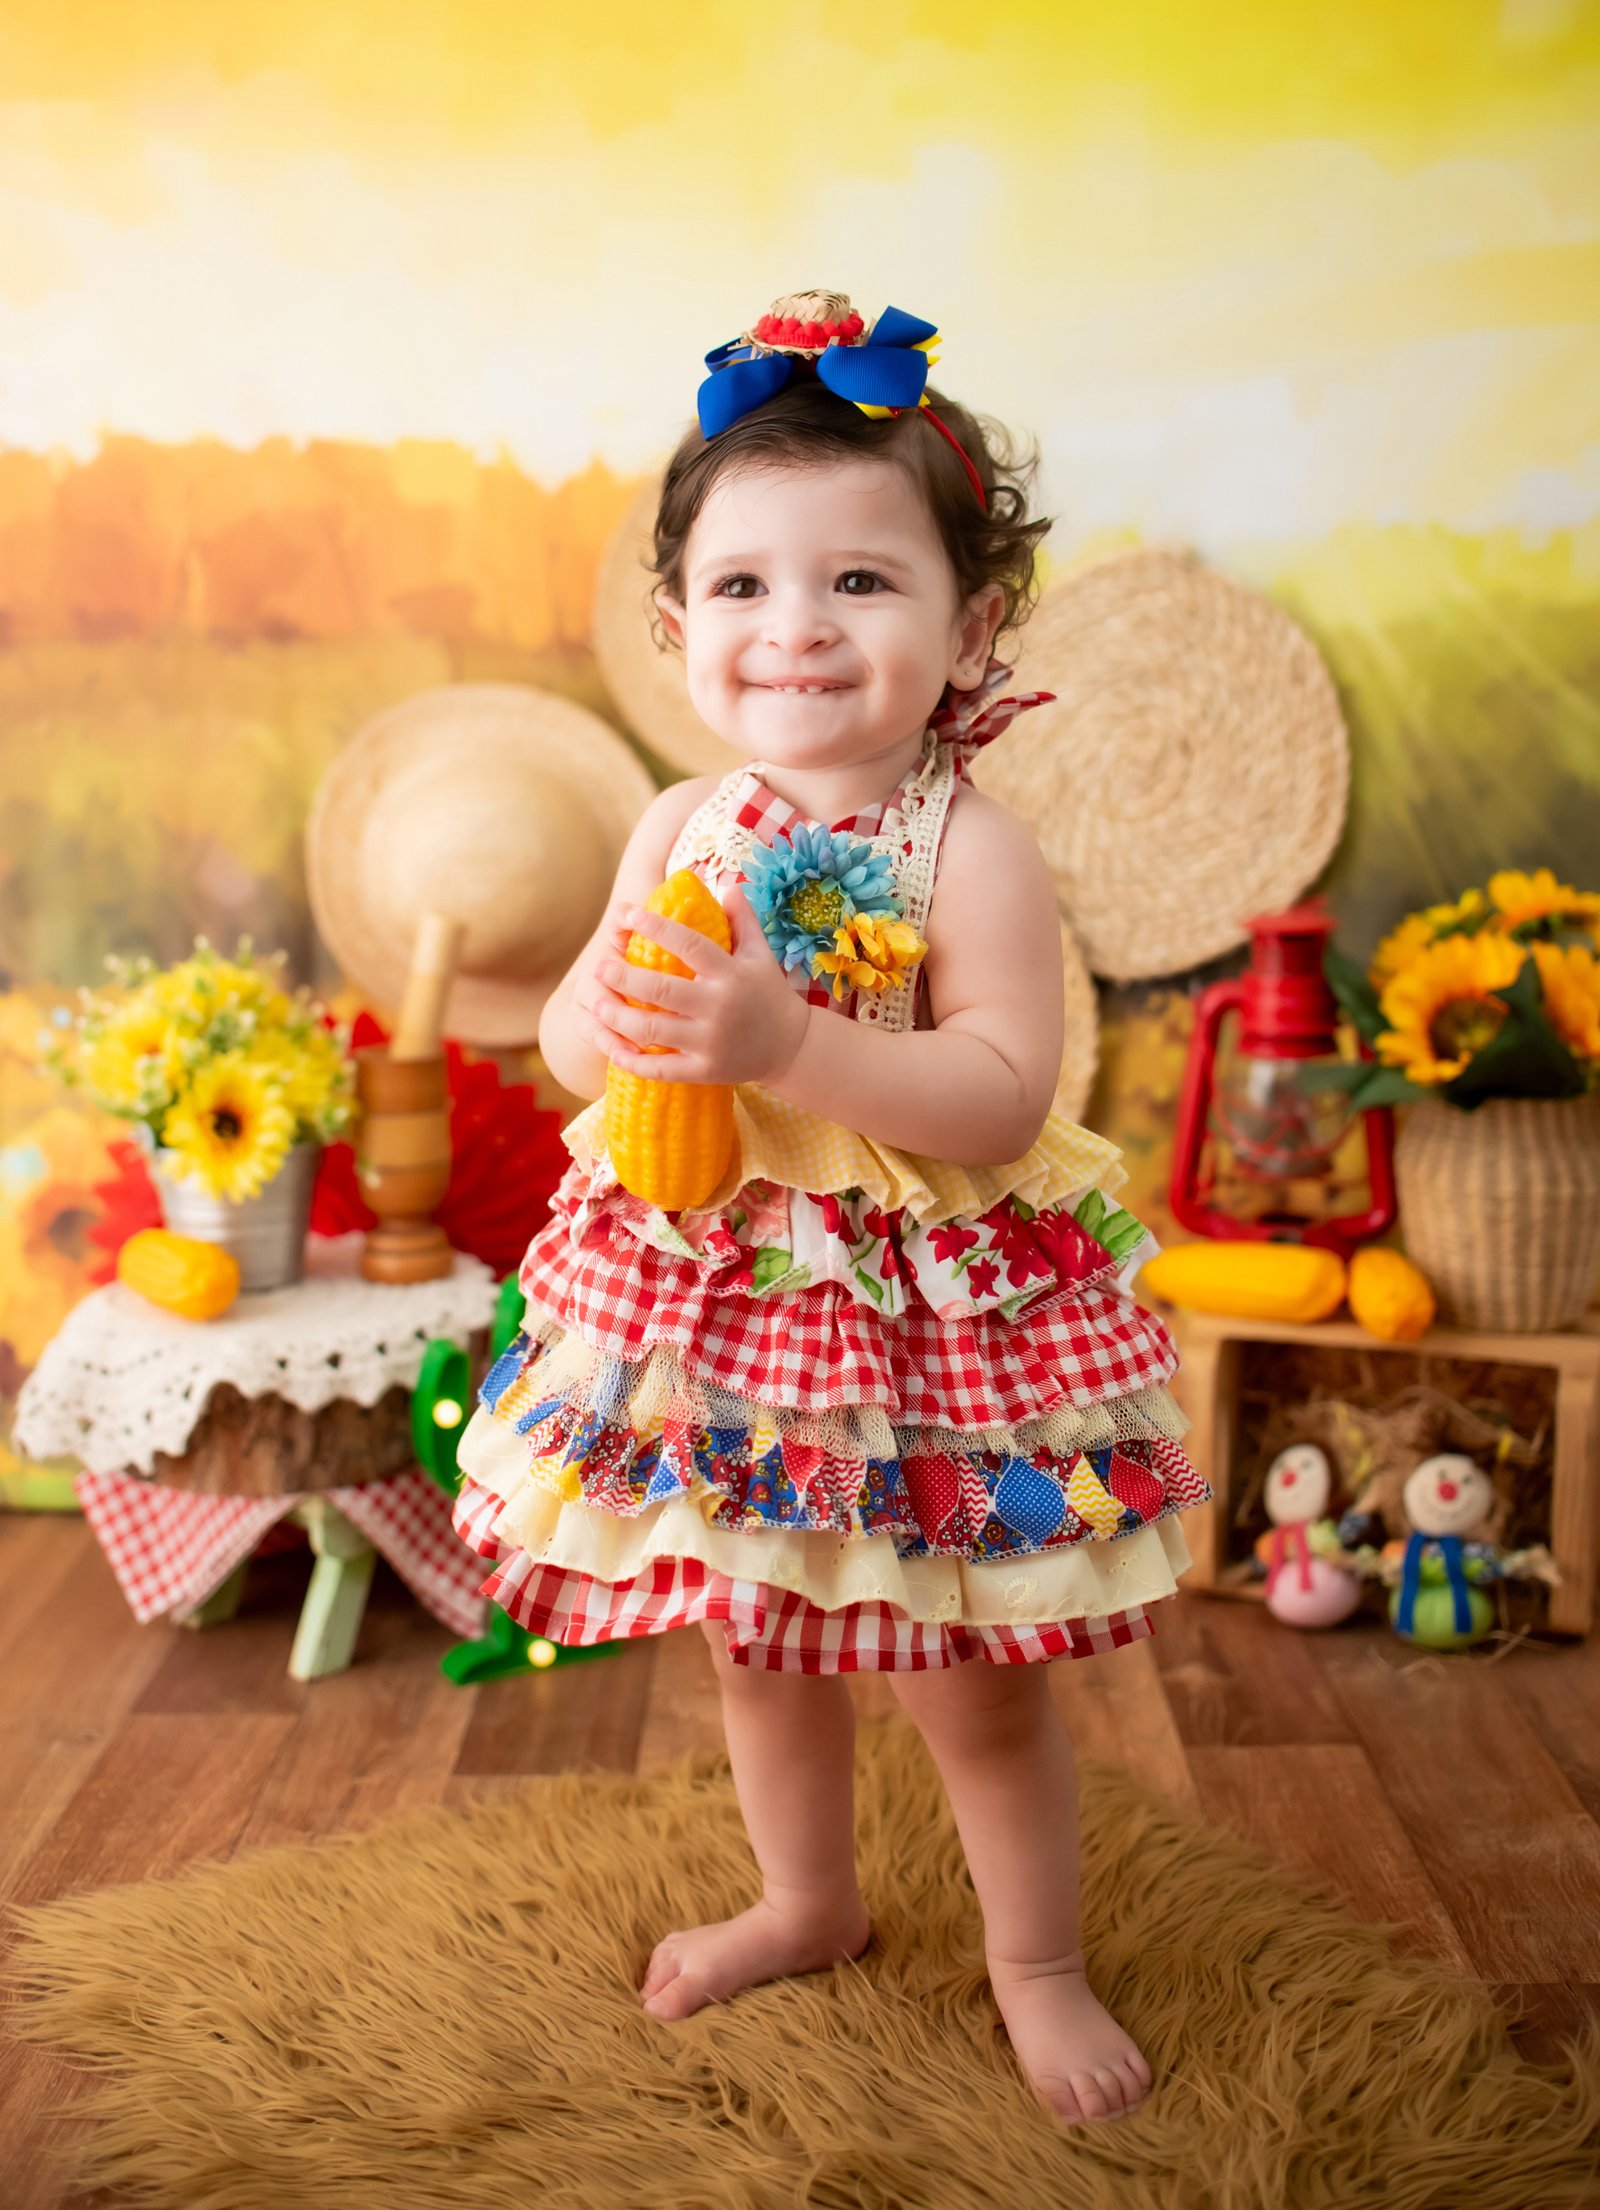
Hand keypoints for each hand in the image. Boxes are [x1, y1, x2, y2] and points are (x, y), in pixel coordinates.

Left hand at [575, 882, 809, 1086]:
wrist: (791, 1046)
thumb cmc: (768, 993)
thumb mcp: (760, 954)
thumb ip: (743, 919)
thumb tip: (727, 885)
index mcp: (730, 973)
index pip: (689, 944)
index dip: (656, 927)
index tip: (628, 915)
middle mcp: (718, 1006)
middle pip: (660, 990)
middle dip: (623, 978)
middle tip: (599, 966)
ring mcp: (710, 1041)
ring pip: (653, 1031)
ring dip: (618, 1018)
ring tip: (597, 1004)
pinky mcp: (705, 1070)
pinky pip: (662, 1070)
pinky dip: (635, 1062)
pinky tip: (615, 1050)